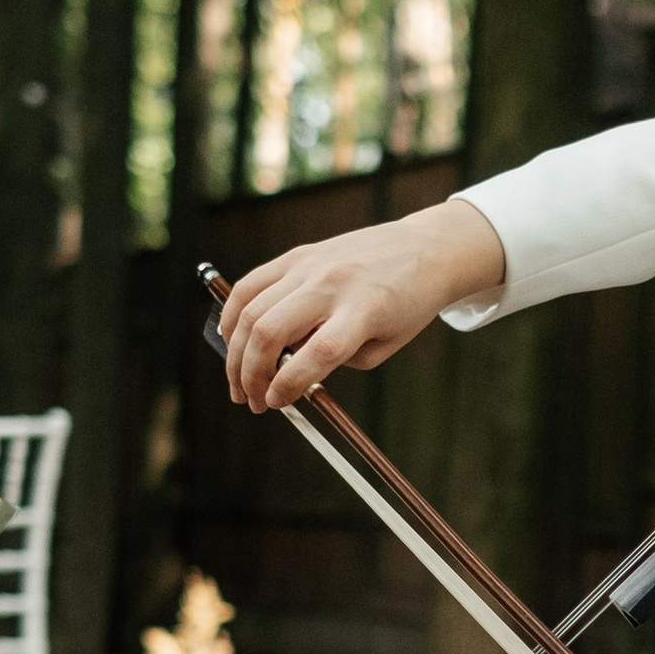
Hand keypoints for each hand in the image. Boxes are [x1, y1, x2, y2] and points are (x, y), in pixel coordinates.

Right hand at [221, 198, 506, 410]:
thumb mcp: (383, 345)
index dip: (288, 384)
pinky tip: (232, 342)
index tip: (274, 404)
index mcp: (364, 310)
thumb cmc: (406, 305)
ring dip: (236, 353)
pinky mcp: (295, 255)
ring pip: (251, 310)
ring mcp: (309, 265)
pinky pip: (249, 285)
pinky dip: (233, 316)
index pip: (316, 354)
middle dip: (251, 375)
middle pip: (271, 331)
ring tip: (239, 383)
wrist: (422, 250)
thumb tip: (284, 373)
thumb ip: (336, 360)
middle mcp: (331, 284)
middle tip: (252, 402)